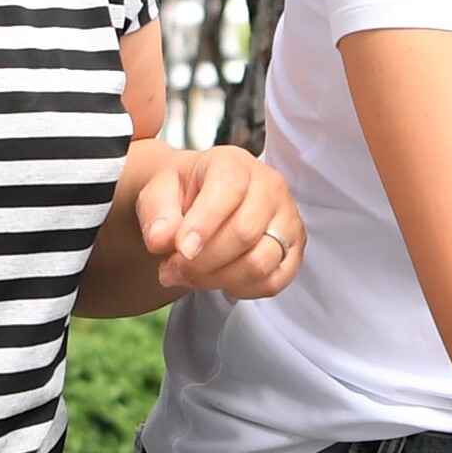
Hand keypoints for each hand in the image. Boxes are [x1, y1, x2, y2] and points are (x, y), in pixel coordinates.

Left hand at [125, 141, 301, 299]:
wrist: (199, 198)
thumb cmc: (183, 193)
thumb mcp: (157, 193)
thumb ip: (157, 214)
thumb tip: (162, 239)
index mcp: (234, 163)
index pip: (228, 190)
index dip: (204, 225)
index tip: (180, 250)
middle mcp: (269, 187)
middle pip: (244, 233)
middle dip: (204, 261)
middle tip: (174, 268)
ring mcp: (287, 218)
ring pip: (261, 262)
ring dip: (220, 279)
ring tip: (193, 275)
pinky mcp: (294, 248)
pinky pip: (274, 281)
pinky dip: (243, 289)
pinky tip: (222, 279)